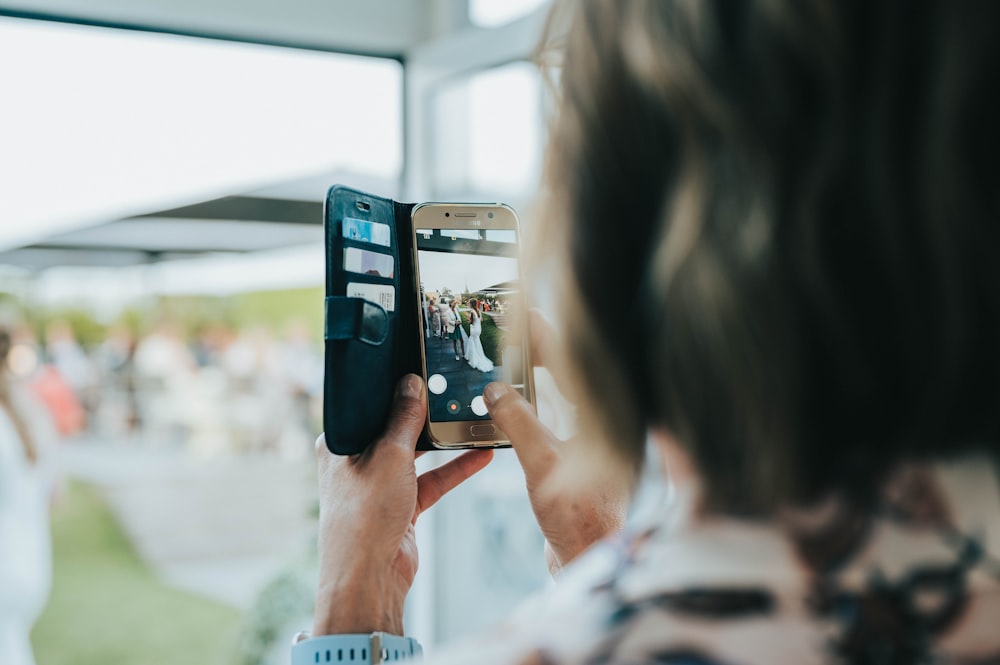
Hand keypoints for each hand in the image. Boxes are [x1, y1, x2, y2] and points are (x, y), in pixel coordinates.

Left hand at [313, 375, 492, 635]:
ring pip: (418, 455)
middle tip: (451, 391)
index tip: (419, 370)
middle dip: (424, 415)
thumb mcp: (389, 454)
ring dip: (444, 443)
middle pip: (395, 429)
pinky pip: (433, 480)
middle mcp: (358, 462)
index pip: (368, 407)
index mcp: (340, 444)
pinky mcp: (402, 505)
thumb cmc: (364, 513)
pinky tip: (481, 455)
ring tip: (472, 421)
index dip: (392, 390)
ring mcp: (381, 484)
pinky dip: (455, 469)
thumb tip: (412, 385)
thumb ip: (404, 418)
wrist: (370, 575)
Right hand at [483, 311, 628, 575]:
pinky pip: (555, 418)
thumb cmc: (578, 515)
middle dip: (541, 353)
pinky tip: (516, 405)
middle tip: (512, 336)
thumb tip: (496, 392)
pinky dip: (535, 406)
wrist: (586, 555)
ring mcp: (593, 441)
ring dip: (537, 380)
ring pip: (562, 396)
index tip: (525, 315)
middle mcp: (604, 424)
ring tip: (510, 363)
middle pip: (570, 374)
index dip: (547, 336)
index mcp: (603, 417)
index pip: (574, 362)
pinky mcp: (580, 458)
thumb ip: (518, 420)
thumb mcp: (541, 461)